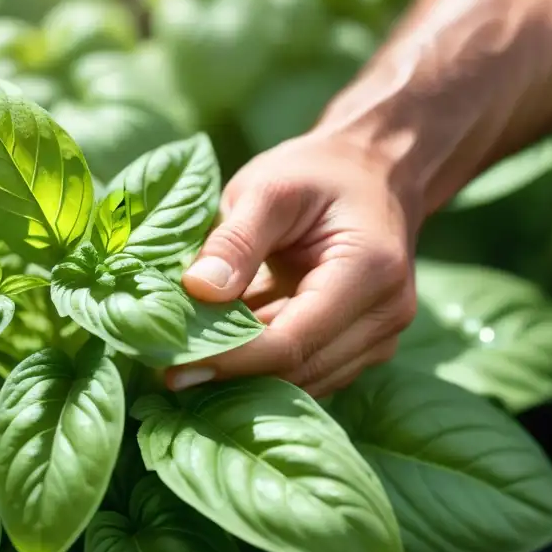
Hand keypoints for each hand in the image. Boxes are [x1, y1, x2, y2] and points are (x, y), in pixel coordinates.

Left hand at [166, 132, 420, 396]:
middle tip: (167, 368)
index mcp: (369, 271)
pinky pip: (308, 369)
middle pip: (298, 370)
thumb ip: (235, 240)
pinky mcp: (363, 346)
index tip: (174, 364)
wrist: (374, 171)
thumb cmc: (318, 172)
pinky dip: (263, 364)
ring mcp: (379, 336)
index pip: (292, 342)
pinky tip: (221, 347)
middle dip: (232, 374)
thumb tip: (198, 290)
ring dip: (246, 375)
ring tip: (188, 358)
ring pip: (303, 380)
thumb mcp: (269, 189)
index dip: (230, 360)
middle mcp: (385, 315)